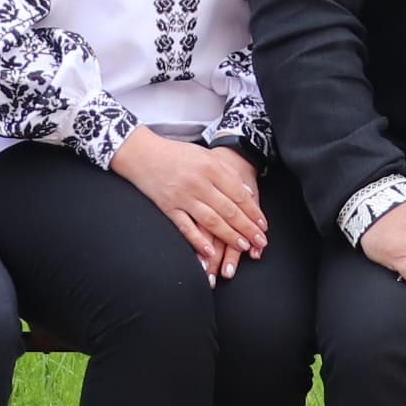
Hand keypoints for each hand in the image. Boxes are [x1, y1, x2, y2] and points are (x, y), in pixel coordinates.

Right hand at [111, 133, 270, 276]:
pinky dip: (198, 241)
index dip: (253, 211)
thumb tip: (247, 192)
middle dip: (247, 228)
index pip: (239, 194)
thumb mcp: (205, 155)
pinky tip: (210, 252)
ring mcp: (182, 197)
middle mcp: (199, 183)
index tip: (263, 225)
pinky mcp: (168, 208)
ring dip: (229, 236)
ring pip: (211, 221)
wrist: (142, 153)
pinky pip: (186, 227)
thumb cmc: (176, 154)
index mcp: (211, 167)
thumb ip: (226, 172)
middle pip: (229, 210)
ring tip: (243, 246)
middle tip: (260, 241)